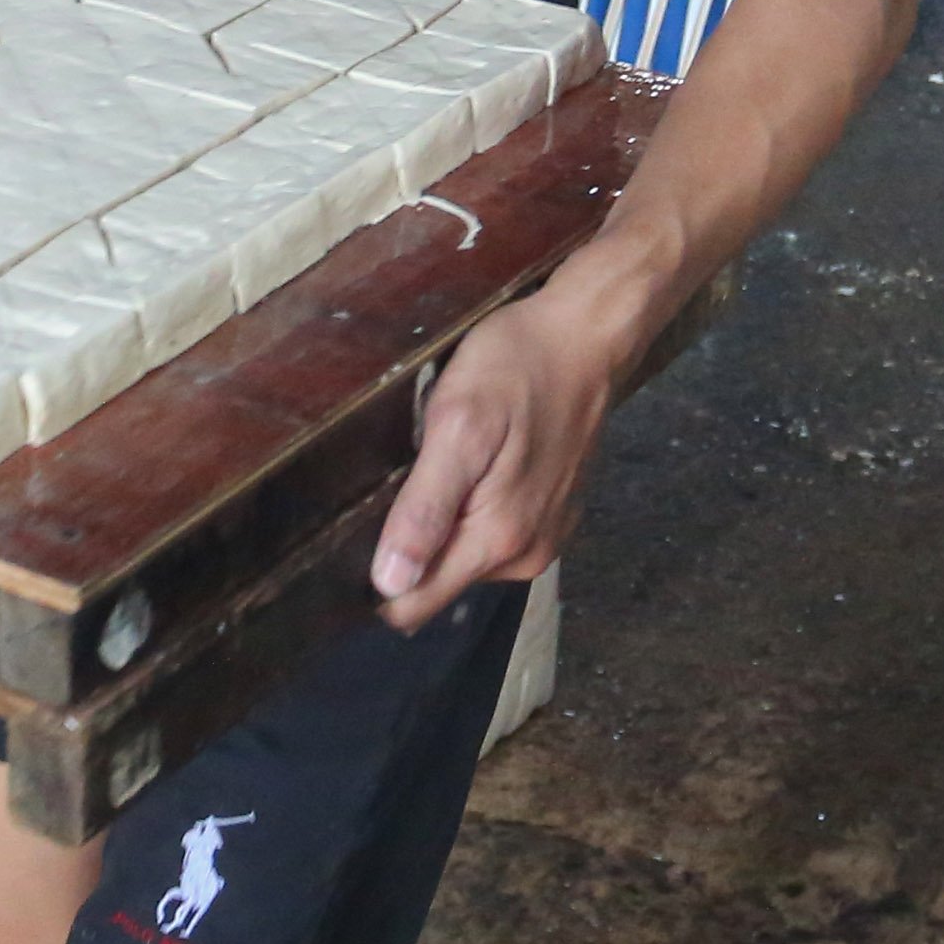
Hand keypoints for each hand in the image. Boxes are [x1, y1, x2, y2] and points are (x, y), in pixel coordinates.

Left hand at [369, 290, 619, 632]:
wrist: (585, 338)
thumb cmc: (519, 368)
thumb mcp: (458, 426)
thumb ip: (425, 509)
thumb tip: (390, 583)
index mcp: (497, 540)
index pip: (413, 605)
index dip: (376, 578)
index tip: (358, 528)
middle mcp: (524, 555)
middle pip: (434, 582)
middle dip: (409, 539)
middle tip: (407, 471)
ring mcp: (541, 539)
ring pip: (460, 556)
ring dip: (440, 519)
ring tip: (441, 459)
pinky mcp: (549, 519)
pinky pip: (488, 534)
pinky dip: (470, 506)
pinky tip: (472, 461)